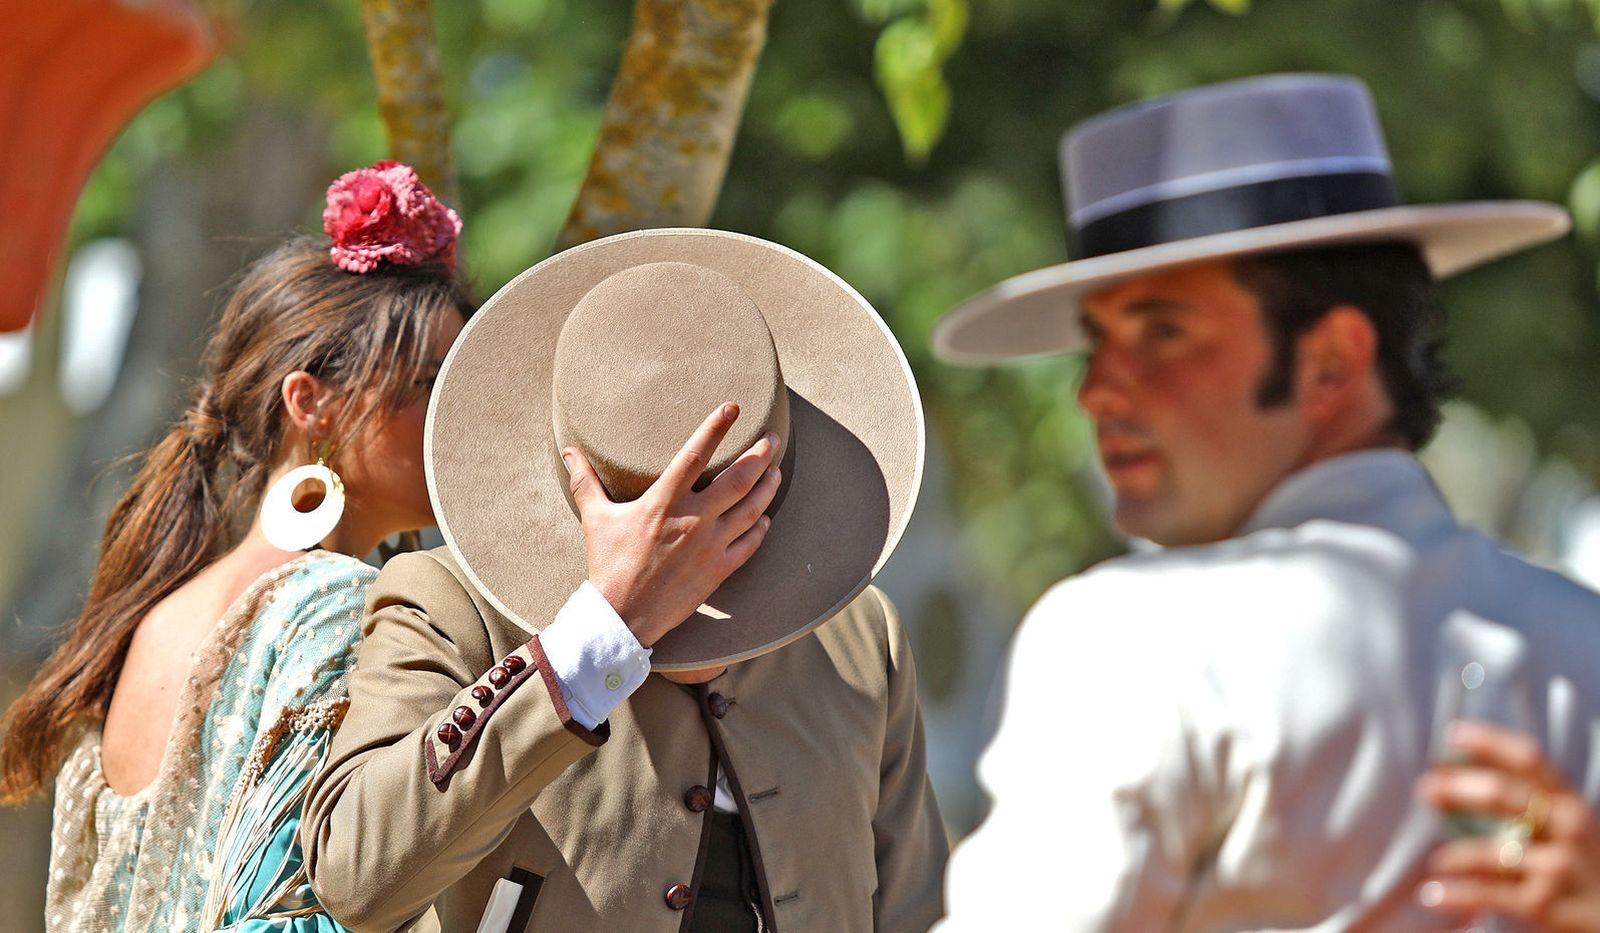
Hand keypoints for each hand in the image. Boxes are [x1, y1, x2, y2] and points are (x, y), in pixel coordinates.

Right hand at [565, 402, 780, 646]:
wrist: (623, 615)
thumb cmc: (608, 564)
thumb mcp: (595, 519)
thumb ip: (585, 481)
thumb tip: (568, 451)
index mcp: (664, 502)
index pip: (695, 454)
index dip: (715, 427)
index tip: (733, 407)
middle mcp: (693, 519)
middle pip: (739, 478)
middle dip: (761, 454)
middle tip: (774, 437)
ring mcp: (710, 545)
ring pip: (752, 508)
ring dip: (768, 486)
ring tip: (776, 469)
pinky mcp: (719, 569)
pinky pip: (750, 543)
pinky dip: (761, 527)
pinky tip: (765, 516)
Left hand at [1415, 720, 1599, 931]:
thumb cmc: (1587, 868)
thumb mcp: (1571, 828)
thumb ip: (1531, 804)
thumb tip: (1464, 781)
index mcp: (1569, 803)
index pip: (1529, 760)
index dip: (1490, 742)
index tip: (1452, 734)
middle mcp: (1568, 828)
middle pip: (1502, 796)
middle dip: (1457, 789)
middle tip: (1425, 789)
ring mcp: (1558, 866)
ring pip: (1491, 851)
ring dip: (1456, 855)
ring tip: (1435, 860)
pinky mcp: (1545, 903)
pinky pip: (1488, 893)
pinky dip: (1455, 894)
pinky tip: (1432, 894)